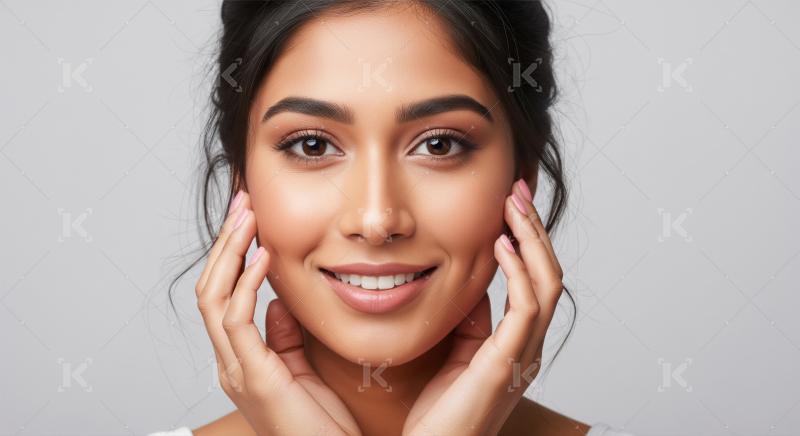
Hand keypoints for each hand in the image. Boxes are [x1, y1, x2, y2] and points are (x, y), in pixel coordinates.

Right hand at [195, 190, 361, 435]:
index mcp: (241, 358)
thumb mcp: (302, 371)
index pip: (224, 295)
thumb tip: (276, 301)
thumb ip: (284, 338)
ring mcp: (236, 370)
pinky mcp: (252, 377)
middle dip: (226, 242)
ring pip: (214, 298)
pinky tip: (262, 258)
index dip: (232, 254)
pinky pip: (238, 321)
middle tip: (243, 202)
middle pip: (210, 289)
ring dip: (230, 252)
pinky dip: (246, 284)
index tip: (249, 218)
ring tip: (248, 216)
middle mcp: (229, 362)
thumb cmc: (321, 426)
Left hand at [402, 180, 563, 435]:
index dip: (527, 240)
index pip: (534, 280)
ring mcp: (522, 356)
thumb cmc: (439, 413)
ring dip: (532, 240)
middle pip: (548, 274)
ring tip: (514, 205)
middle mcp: (528, 347)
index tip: (510, 204)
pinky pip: (525, 308)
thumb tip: (477, 284)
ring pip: (546, 284)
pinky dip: (519, 272)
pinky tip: (502, 245)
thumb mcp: (457, 354)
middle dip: (534, 229)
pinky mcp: (506, 365)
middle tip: (518, 190)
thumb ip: (473, 321)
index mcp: (516, 344)